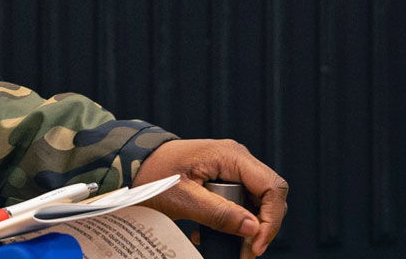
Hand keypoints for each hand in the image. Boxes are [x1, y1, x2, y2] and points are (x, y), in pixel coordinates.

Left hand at [133, 138, 288, 257]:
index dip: (271, 219)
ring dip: (248, 226)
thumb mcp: (184, 199)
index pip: (272, 187)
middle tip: (247, 252)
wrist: (134, 163)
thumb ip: (219, 214)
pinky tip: (215, 232)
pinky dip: (235, 220)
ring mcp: (232, 167)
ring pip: (257, 200)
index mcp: (232, 156)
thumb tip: (253, 229)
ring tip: (233, 247)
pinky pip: (242, 200)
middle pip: (269, 194)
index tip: (256, 245)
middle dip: (263, 226)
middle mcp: (237, 158)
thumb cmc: (154, 175)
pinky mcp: (224, 177)